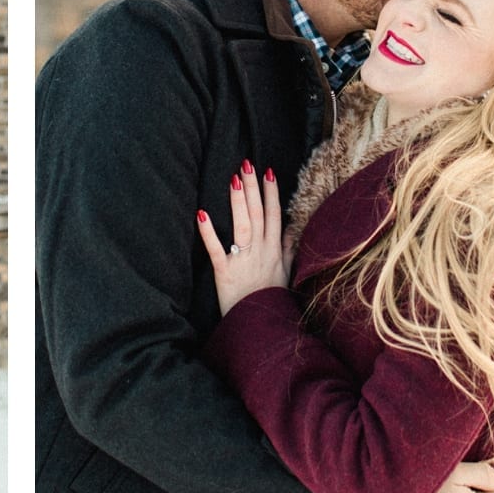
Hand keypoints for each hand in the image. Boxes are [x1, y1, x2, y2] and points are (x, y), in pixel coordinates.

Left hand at [196, 161, 290, 316]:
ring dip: (238, 202)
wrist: (263, 329)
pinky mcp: (225, 273)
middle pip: (258, 214)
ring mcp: (244, 261)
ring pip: (242, 226)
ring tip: (233, 179)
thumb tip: (292, 229)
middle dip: (253, 188)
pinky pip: (216, 250)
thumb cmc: (270, 300)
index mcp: (274, 251)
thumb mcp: (286, 273)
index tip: (267, 171)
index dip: (271, 193)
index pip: (274, 216)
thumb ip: (288, 249)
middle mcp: (261, 252)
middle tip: (246, 163)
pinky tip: (201, 214)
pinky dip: (209, 233)